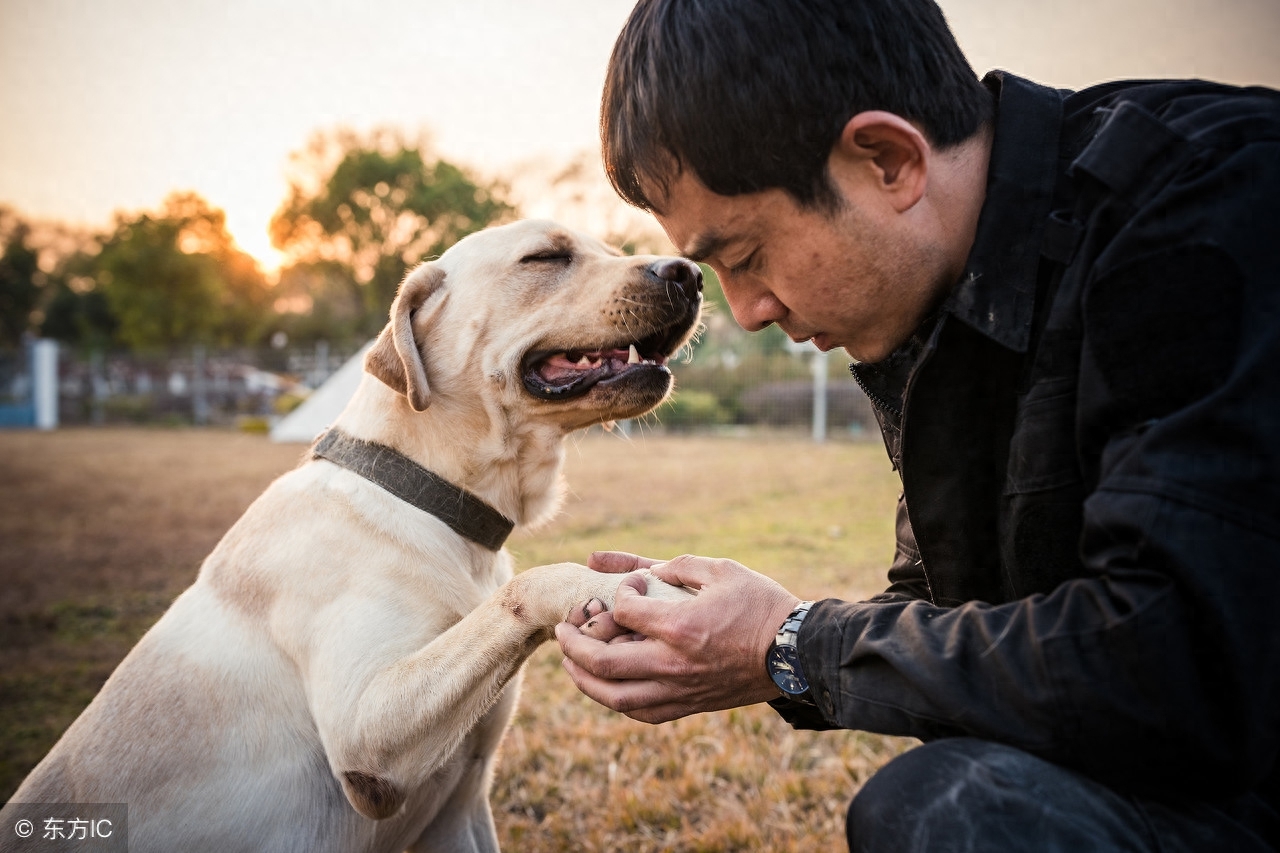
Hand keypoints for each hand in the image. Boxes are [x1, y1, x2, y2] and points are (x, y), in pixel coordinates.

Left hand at [555, 551, 799, 722]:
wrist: (796, 653)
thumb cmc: (761, 606)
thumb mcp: (720, 570)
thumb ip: (673, 566)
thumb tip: (635, 568)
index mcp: (680, 625)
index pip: (623, 610)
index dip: (618, 593)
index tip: (631, 586)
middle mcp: (672, 663)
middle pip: (601, 661)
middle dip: (572, 643)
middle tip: (562, 629)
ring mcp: (679, 689)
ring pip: (613, 695)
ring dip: (583, 679)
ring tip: (570, 661)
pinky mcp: (689, 706)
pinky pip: (640, 711)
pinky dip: (614, 700)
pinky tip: (605, 686)